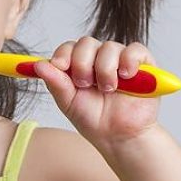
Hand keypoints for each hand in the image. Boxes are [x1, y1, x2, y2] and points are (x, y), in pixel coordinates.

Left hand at [33, 36, 160, 149]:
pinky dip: (129, 60)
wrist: (119, 137)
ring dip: (105, 69)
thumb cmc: (94, 120)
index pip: (69, 47)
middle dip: (82, 63)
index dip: (63, 54)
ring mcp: (121, 60)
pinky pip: (135, 50)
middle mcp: (99, 59)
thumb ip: (55, 83)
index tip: (59, 66)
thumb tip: (37, 64)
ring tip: (108, 89)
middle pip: (87, 43)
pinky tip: (125, 76)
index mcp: (80, 65)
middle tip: (85, 84)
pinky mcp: (143, 65)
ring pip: (109, 47)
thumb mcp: (68, 102)